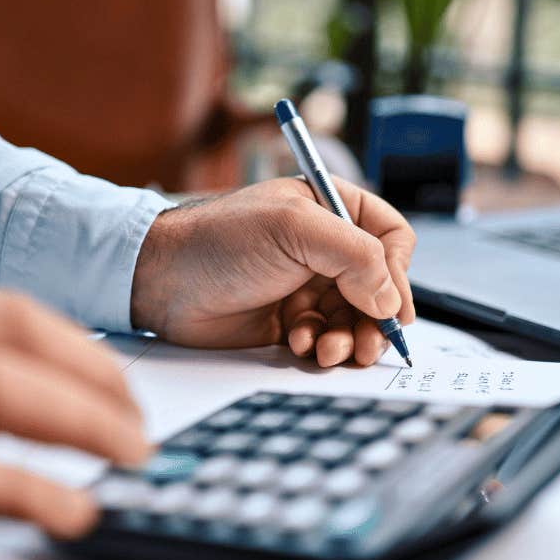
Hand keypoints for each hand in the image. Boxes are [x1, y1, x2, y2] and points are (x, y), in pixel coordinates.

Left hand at [132, 177, 415, 367]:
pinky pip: (324, 339)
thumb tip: (389, 300)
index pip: (391, 239)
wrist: (161, 280)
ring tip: (328, 349)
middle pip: (379, 288)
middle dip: (375, 319)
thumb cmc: (219, 239)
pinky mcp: (288, 320)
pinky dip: (319, 347)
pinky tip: (297, 343)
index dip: (398, 273)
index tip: (394, 308)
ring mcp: (307, 285)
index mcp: (331, 210)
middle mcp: (324, 247)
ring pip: (354, 320)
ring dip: (348, 338)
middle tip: (368, 344)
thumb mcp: (294, 230)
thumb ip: (354, 256)